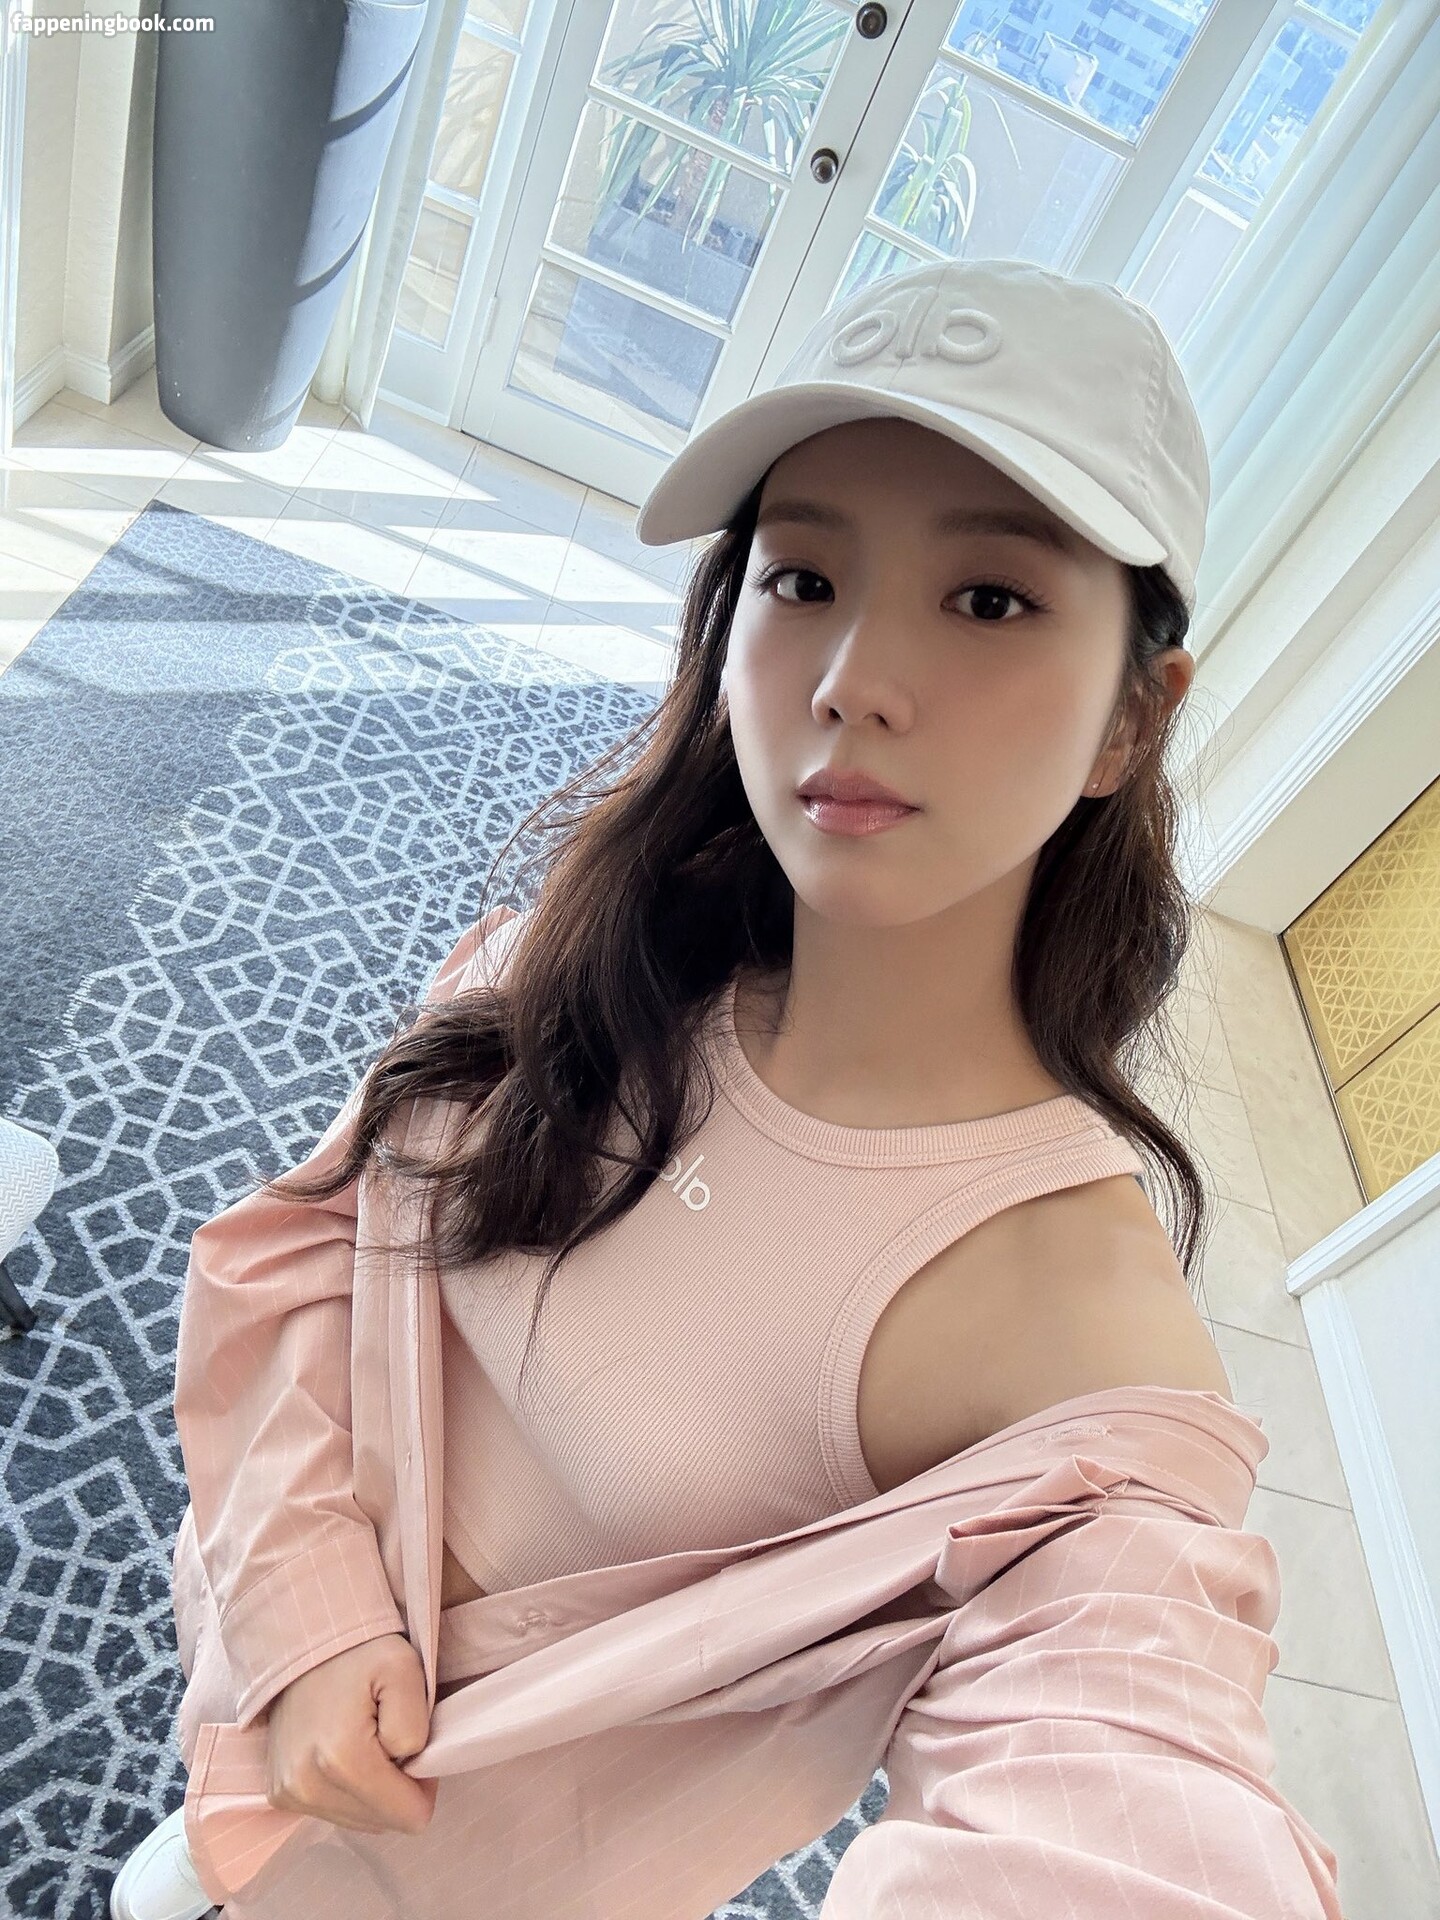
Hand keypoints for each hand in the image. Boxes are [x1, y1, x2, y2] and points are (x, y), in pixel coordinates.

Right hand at [265, 1633, 437, 1835]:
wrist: (302, 1642)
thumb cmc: (359, 1653)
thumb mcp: (404, 1670)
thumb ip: (416, 1728)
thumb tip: (411, 1770)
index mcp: (342, 1761)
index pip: (409, 1816)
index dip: (424, 1782)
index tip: (414, 1742)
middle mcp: (308, 1787)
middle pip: (384, 1823)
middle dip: (397, 1786)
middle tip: (389, 1735)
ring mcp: (289, 1794)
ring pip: (360, 1821)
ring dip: (373, 1789)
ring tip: (366, 1740)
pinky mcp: (279, 1794)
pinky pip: (334, 1812)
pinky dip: (348, 1790)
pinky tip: (344, 1751)